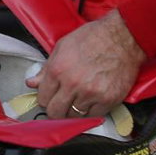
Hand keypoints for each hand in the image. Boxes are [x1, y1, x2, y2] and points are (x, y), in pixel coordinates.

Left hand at [26, 9, 146, 119]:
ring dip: (74, 110)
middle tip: (62, 103)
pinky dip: (91, 112)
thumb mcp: (63, 46)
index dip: (46, 98)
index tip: (50, 97)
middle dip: (56, 109)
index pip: (42, 98)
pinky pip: (93, 117)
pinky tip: (92, 101)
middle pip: (55, 112)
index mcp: (58, 69)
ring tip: (79, 99)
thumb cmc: (94, 37)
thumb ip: (46, 67)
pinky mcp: (108, 100)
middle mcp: (73, 84)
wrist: (123, 37)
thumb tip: (32, 82)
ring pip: (74, 116)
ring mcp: (91, 94)